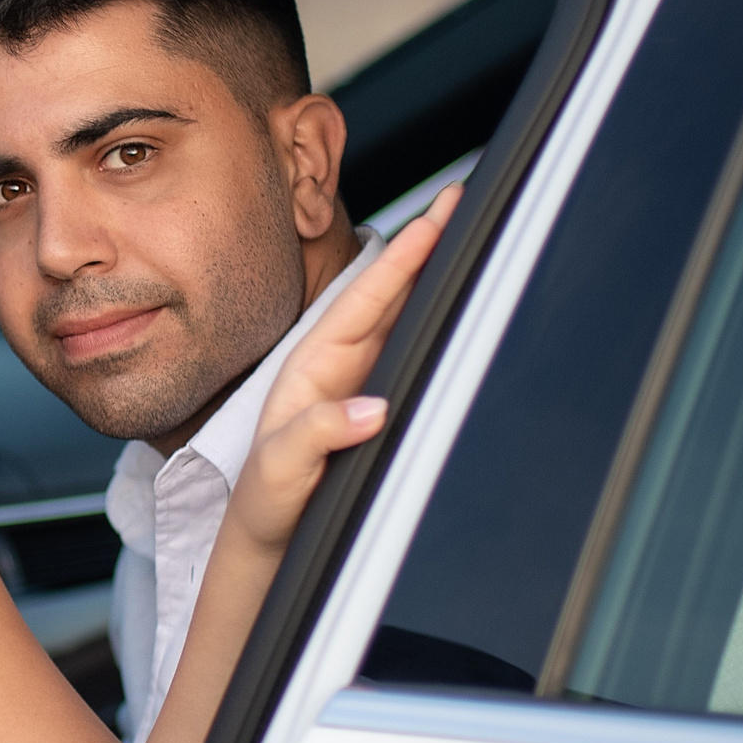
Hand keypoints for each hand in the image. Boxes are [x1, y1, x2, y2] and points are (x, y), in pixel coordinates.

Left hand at [227, 187, 460, 554]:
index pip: (364, 300)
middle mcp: (341, 367)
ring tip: (474, 236)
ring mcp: (366, 382)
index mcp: (312, 369)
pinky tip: (467, 303)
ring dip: (439, 280)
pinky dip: (443, 326)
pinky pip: (419, 356)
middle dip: (427, 247)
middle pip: (392, 295)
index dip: (401, 259)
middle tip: (464, 202)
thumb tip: (371, 410)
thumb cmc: (268, 505)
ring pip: (409, 319)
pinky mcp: (386, 406)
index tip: (434, 218)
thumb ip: (314, 439)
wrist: (272, 541)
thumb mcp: (280, 473)